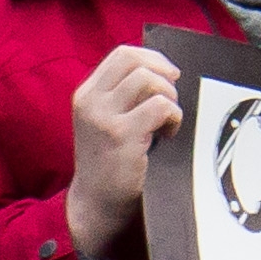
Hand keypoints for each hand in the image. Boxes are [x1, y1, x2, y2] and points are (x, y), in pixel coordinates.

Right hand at [63, 45, 184, 259]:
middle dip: (163, 74)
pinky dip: (173, 117)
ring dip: (169, 97)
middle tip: (171, 98)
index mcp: (87, 94)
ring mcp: (103, 117)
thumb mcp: (107, 121)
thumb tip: (162, 70)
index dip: (152, 58)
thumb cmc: (111, 163)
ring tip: (167, 120)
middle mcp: (91, 101)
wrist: (97, 205)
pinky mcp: (121, 135)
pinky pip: (160, 106)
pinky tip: (168, 135)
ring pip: (148, 79)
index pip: (122, 54)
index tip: (169, 76)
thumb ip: (125, 96)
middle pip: (135, 60)